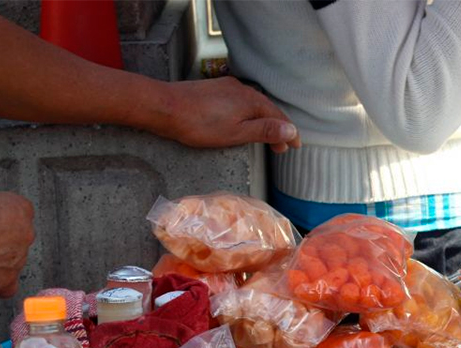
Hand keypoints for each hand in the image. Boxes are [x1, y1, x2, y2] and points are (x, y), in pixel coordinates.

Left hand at [154, 77, 301, 153]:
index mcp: (252, 100)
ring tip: (264, 137)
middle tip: (280, 148)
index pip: (279, 117)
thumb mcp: (236, 133)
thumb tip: (292, 130)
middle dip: (277, 128)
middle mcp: (243, 89)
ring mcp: (227, 87)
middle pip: (267, 109)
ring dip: (262, 121)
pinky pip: (240, 101)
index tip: (296, 146)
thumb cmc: (199, 124)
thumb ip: (265, 131)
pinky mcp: (214, 89)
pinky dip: (249, 113)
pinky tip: (243, 121)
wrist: (164, 106)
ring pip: (253, 104)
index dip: (289, 132)